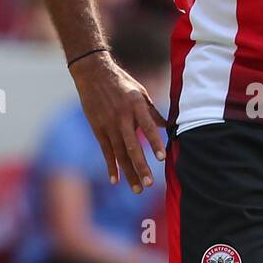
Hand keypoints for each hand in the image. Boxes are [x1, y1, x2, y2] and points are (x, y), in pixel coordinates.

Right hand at [70, 53, 166, 191]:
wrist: (93, 73)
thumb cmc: (122, 83)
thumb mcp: (141, 92)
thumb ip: (153, 112)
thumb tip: (169, 127)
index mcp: (135, 105)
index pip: (148, 127)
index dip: (154, 143)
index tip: (162, 159)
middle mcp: (121, 116)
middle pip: (132, 146)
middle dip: (141, 166)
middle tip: (149, 184)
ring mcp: (108, 124)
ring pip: (119, 153)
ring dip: (129, 173)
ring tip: (137, 189)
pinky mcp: (97, 128)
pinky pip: (105, 151)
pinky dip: (111, 166)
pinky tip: (116, 180)